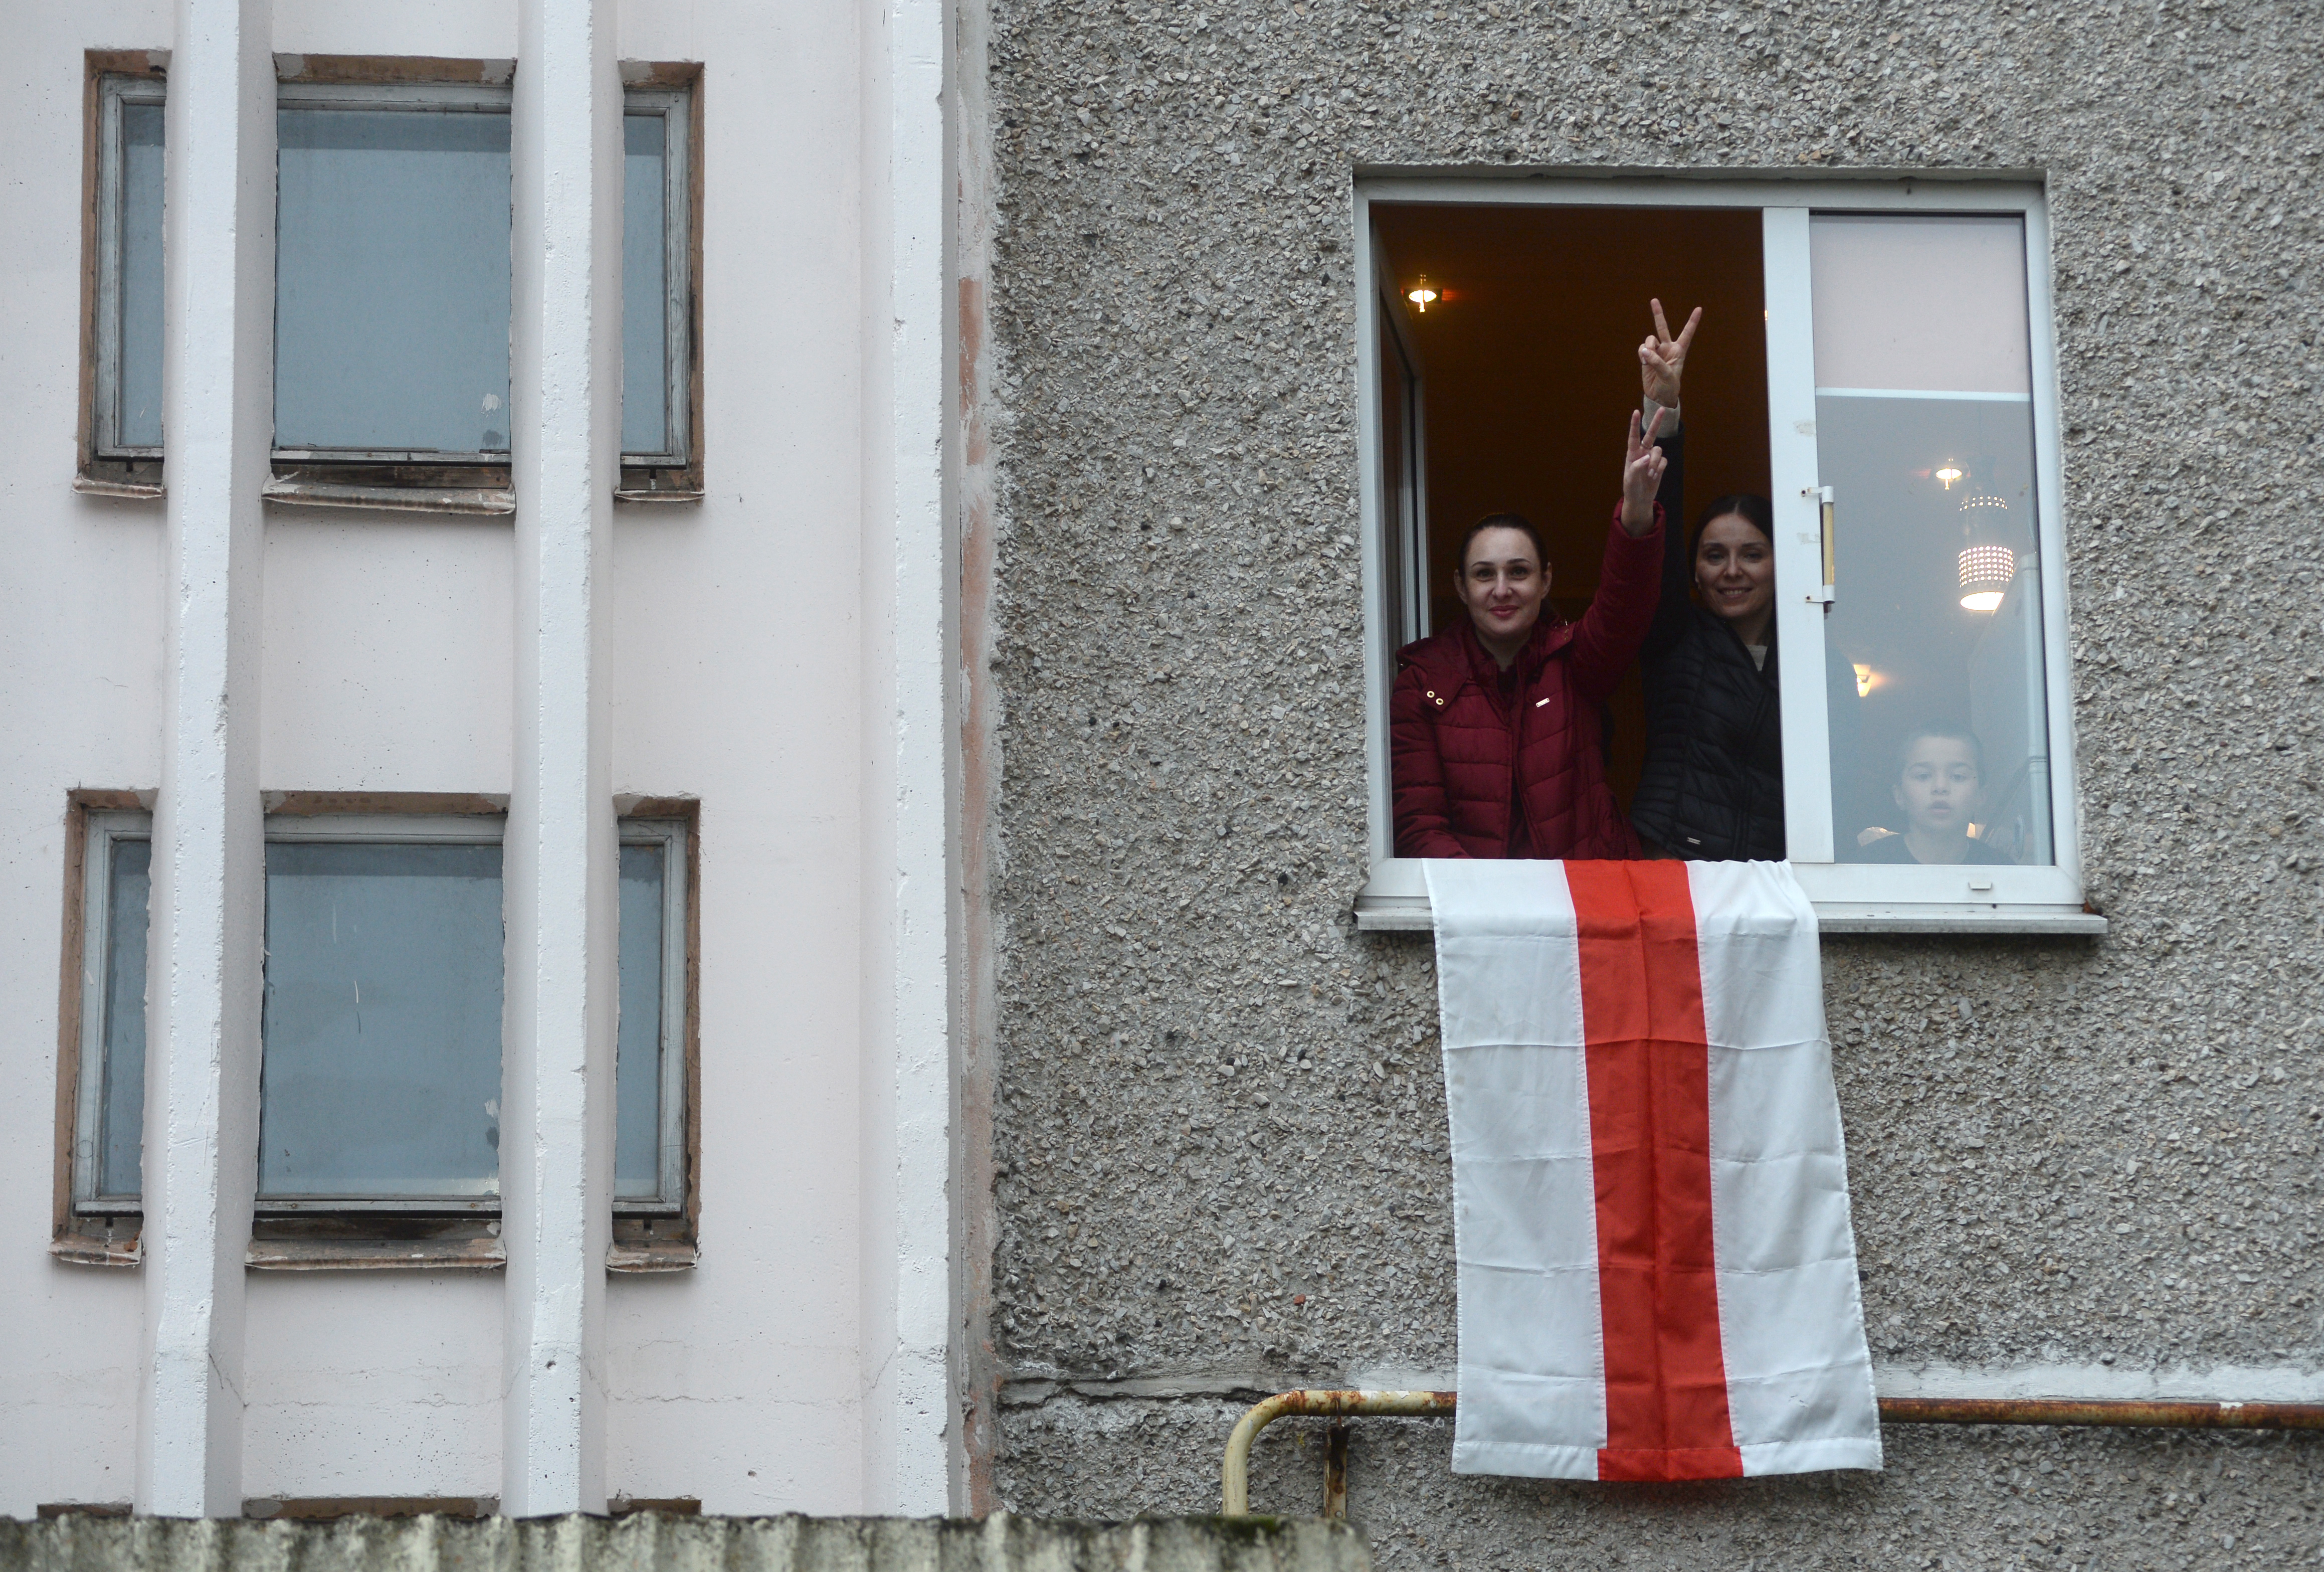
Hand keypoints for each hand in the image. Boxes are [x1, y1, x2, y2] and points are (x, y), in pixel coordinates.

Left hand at [1620, 407, 1670, 536]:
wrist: (1640, 498)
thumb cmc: (1631, 488)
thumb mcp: (1630, 479)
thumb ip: (1636, 467)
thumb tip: (1647, 457)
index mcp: (1632, 453)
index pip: (1634, 437)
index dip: (1635, 425)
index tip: (1636, 412)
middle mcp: (1642, 452)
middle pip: (1651, 434)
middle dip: (1656, 422)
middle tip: (1662, 409)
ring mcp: (1652, 458)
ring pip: (1659, 451)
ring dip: (1655, 462)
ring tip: (1650, 474)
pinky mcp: (1660, 464)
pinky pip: (1663, 461)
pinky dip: (1659, 468)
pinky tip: (1654, 476)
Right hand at [1637, 299, 1701, 407]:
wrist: (1658, 395)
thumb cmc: (1669, 386)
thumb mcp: (1667, 375)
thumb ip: (1657, 362)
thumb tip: (1645, 351)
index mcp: (1679, 350)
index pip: (1687, 333)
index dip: (1692, 321)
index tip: (1699, 309)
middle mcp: (1668, 347)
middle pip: (1662, 327)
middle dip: (1658, 314)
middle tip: (1654, 300)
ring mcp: (1656, 351)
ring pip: (1649, 339)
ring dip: (1648, 347)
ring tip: (1648, 359)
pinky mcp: (1646, 356)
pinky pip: (1642, 348)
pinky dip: (1642, 354)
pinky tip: (1644, 362)